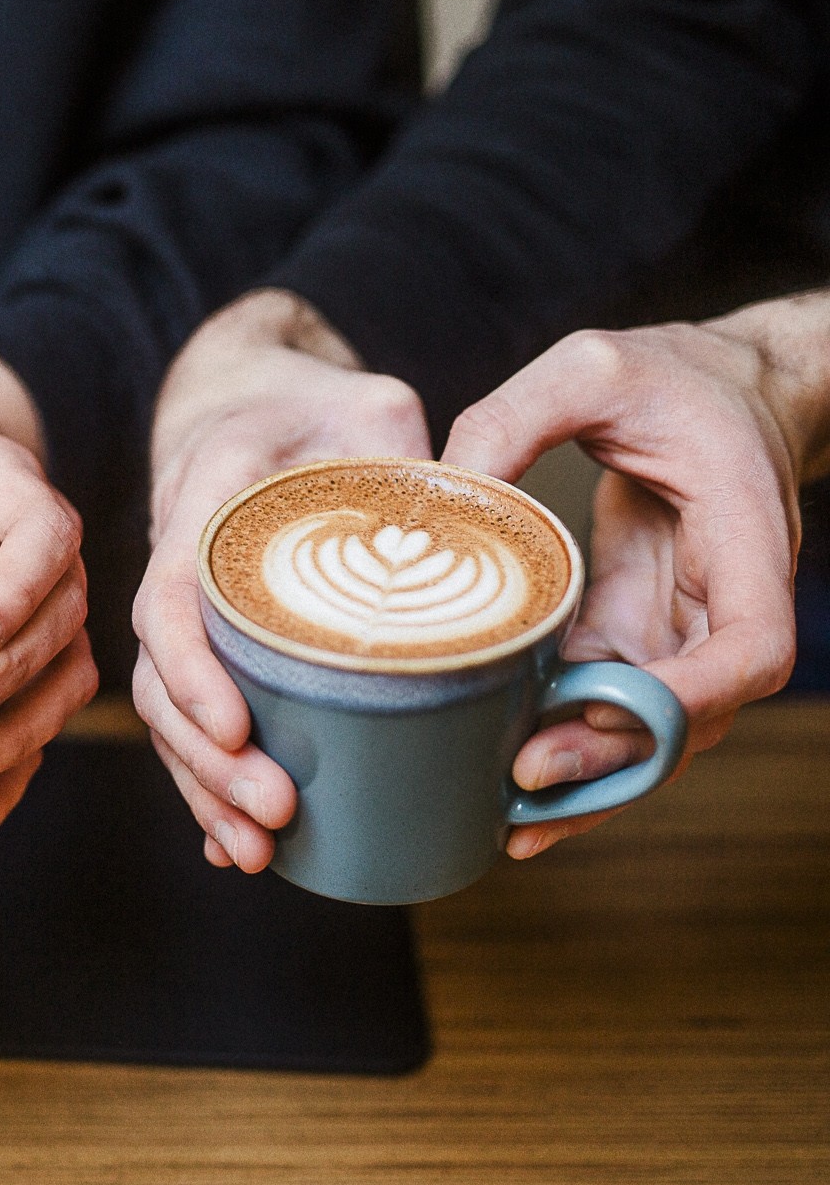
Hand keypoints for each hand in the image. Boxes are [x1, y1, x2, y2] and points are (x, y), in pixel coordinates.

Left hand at [0, 355, 95, 844]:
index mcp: (1, 481)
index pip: (45, 533)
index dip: (20, 591)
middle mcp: (45, 550)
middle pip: (63, 619)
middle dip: (12, 679)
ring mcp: (49, 611)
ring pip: (65, 680)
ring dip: (17, 734)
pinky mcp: (38, 665)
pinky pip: (46, 722)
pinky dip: (10, 772)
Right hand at [131, 289, 430, 872]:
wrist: (254, 403)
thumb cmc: (316, 403)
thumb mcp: (371, 404)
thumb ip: (409, 454)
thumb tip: (477, 522)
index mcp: (204, 502)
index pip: (172, 596)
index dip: (194, 670)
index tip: (236, 727)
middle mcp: (177, 566)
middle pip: (161, 679)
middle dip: (206, 760)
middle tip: (275, 812)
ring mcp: (188, 616)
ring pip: (171, 713)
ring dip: (205, 788)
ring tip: (258, 851)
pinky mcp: (210, 649)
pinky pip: (196, 719)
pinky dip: (209, 784)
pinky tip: (234, 845)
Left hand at [442, 294, 827, 857]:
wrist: (719, 383)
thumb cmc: (673, 373)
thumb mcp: (590, 368)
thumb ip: (512, 417)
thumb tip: (434, 493)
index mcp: (743, 541)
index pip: (750, 650)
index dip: (693, 697)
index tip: (617, 714)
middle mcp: (719, 604)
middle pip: (689, 719)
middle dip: (613, 761)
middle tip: (522, 782)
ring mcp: (675, 627)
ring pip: (643, 730)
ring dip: (582, 776)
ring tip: (500, 815)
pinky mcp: (629, 631)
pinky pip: (599, 704)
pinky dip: (555, 742)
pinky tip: (490, 777)